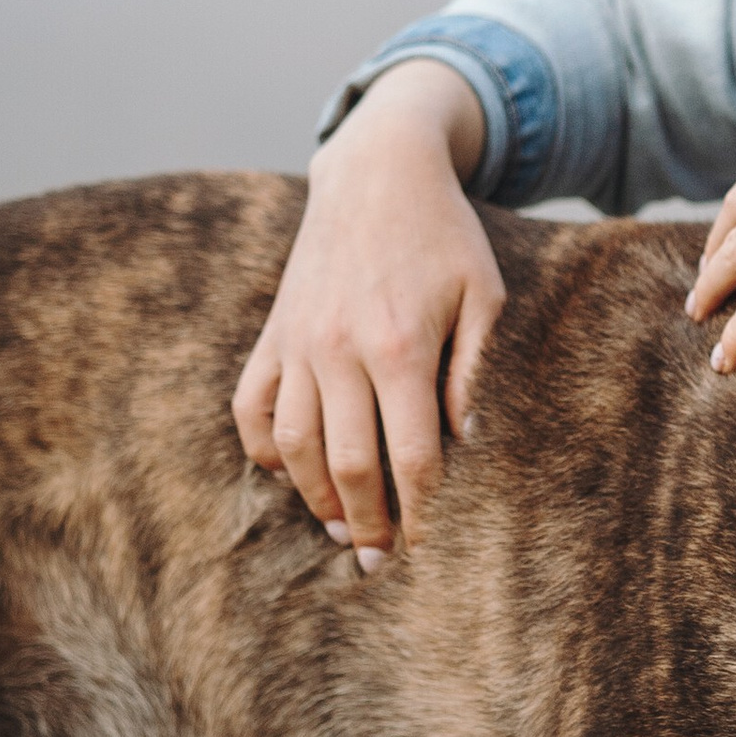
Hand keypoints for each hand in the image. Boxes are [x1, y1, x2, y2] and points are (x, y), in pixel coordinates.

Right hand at [231, 61, 507, 557]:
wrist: (377, 171)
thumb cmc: (445, 237)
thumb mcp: (484, 295)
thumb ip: (475, 372)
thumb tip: (466, 443)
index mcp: (403, 347)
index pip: (414, 456)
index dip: (424, 513)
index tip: (431, 551)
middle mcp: (341, 350)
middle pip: (349, 464)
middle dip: (368, 524)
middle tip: (382, 564)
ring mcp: (298, 343)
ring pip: (295, 446)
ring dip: (316, 498)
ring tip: (343, 530)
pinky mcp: (273, 334)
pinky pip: (251, 407)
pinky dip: (264, 449)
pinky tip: (289, 473)